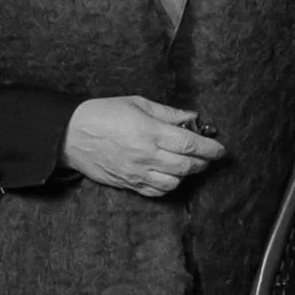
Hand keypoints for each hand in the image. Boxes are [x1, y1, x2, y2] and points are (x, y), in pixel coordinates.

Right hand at [61, 96, 226, 197]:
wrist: (73, 134)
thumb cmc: (104, 112)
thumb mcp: (137, 103)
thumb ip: (167, 113)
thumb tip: (192, 118)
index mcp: (149, 132)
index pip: (189, 144)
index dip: (209, 147)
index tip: (221, 148)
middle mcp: (146, 156)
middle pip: (186, 166)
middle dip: (203, 161)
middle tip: (209, 154)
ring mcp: (137, 173)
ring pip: (174, 182)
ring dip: (187, 174)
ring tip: (190, 162)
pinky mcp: (129, 184)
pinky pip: (157, 191)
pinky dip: (170, 185)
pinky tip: (171, 174)